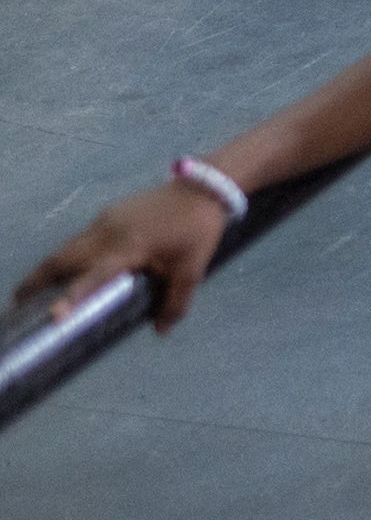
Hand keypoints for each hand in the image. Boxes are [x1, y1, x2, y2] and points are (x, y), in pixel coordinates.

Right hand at [12, 182, 233, 332]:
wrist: (202, 189)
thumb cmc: (197, 231)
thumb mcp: (192, 270)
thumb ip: (175, 302)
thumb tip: (160, 330)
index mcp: (129, 248)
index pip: (94, 275)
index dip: (73, 296)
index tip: (53, 314)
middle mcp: (108, 233)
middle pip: (63, 258)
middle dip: (38, 280)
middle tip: (18, 302)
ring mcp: (105, 221)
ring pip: (67, 247)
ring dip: (48, 267)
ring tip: (31, 288)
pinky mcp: (108, 215)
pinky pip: (80, 239)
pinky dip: (65, 255)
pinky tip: (64, 268)